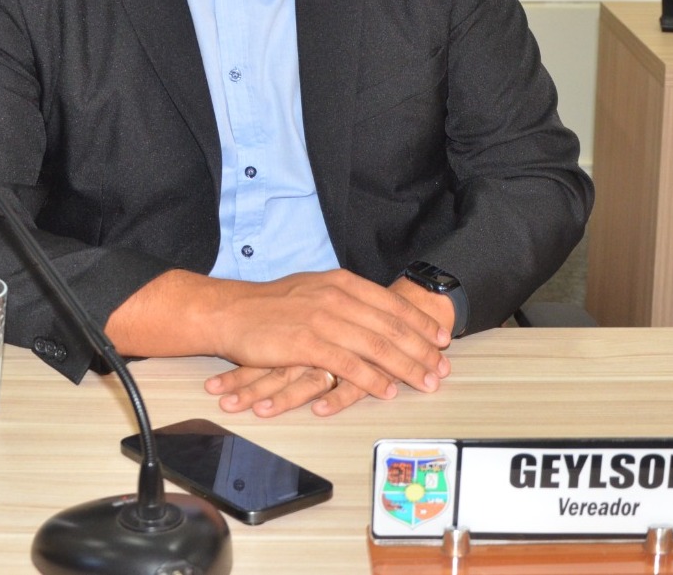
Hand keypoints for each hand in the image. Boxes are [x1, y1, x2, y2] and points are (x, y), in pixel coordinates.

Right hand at [197, 269, 451, 406]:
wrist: (231, 311)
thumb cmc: (270, 304)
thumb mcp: (313, 288)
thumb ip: (344, 297)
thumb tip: (374, 311)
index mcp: (341, 281)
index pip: (391, 302)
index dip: (419, 322)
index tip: (440, 338)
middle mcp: (336, 297)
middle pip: (391, 325)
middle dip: (421, 349)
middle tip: (441, 367)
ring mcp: (323, 320)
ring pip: (377, 345)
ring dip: (406, 366)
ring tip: (425, 381)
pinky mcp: (308, 344)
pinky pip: (348, 365)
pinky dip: (372, 379)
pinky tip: (387, 390)